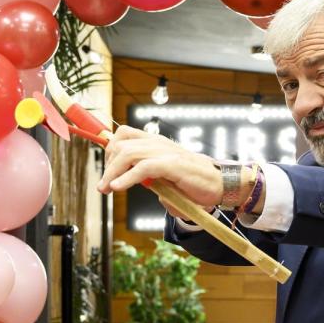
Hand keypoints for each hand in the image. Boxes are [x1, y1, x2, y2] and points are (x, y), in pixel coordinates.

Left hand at [97, 126, 222, 208]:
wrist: (220, 185)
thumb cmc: (192, 183)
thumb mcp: (163, 177)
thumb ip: (145, 175)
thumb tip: (125, 179)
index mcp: (156, 143)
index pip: (125, 133)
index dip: (110, 148)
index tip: (105, 168)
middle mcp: (159, 143)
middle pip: (122, 144)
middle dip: (108, 165)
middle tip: (102, 186)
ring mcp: (166, 152)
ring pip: (128, 154)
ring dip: (112, 173)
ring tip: (106, 188)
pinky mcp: (173, 165)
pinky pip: (144, 167)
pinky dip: (127, 177)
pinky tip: (118, 187)